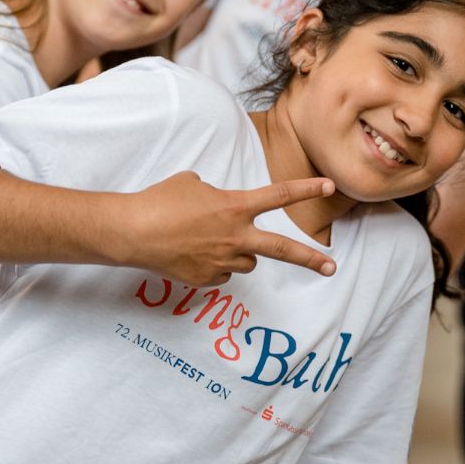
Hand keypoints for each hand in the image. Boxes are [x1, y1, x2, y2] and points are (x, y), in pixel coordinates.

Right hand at [120, 172, 337, 283]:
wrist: (133, 232)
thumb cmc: (160, 201)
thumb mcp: (192, 184)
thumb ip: (215, 194)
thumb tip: (218, 207)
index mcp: (234, 206)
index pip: (278, 195)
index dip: (306, 189)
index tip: (330, 185)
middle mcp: (235, 236)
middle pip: (282, 249)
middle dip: (310, 259)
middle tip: (331, 267)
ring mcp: (223, 260)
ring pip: (248, 261)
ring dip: (240, 252)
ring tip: (209, 241)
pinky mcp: (208, 279)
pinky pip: (223, 273)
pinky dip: (215, 265)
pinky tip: (193, 254)